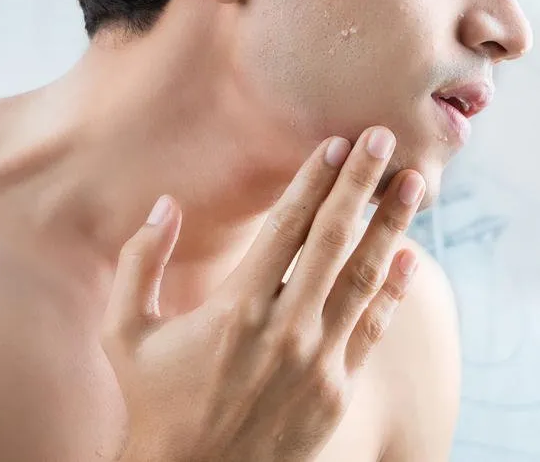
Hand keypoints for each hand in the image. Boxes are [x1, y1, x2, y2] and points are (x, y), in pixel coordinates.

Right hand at [102, 126, 424, 461]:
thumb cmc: (157, 401)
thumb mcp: (125, 333)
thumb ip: (141, 263)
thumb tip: (164, 204)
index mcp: (236, 308)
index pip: (286, 227)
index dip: (313, 180)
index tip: (336, 143)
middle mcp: (283, 328)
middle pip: (332, 240)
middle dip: (361, 183)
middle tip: (384, 138)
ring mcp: (317, 360)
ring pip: (363, 278)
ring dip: (391, 225)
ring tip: (414, 183)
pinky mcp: (337, 390)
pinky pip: (373, 328)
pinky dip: (393, 289)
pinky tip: (409, 255)